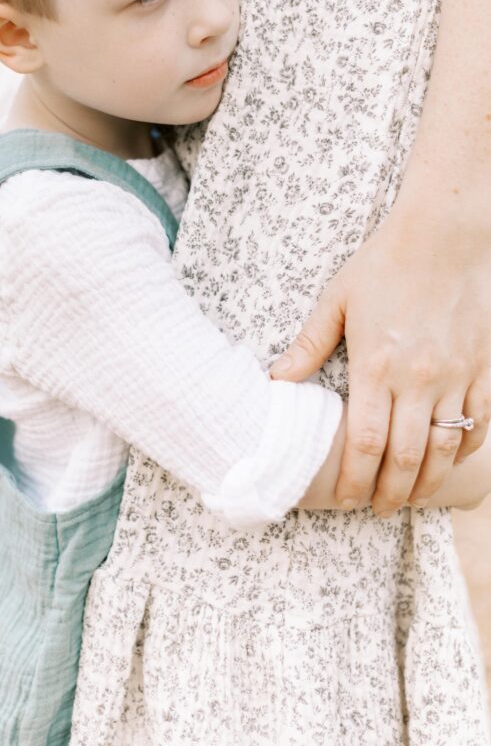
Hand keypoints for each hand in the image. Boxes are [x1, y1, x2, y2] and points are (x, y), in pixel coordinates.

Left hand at [270, 216, 490, 514]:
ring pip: (445, 449)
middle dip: (389, 494)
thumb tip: (275, 380)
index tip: (346, 500)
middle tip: (376, 510)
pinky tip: (449, 459)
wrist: (444, 235)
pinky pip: (480, 422)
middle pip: (405, 458)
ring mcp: (455, 376)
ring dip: (426, 482)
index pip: (364, 444)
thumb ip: (308, 345)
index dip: (355, 480)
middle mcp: (418, 379)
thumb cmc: (383, 265)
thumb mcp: (336, 300)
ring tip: (409, 498)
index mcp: (376, 366)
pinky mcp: (483, 368)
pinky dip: (465, 449)